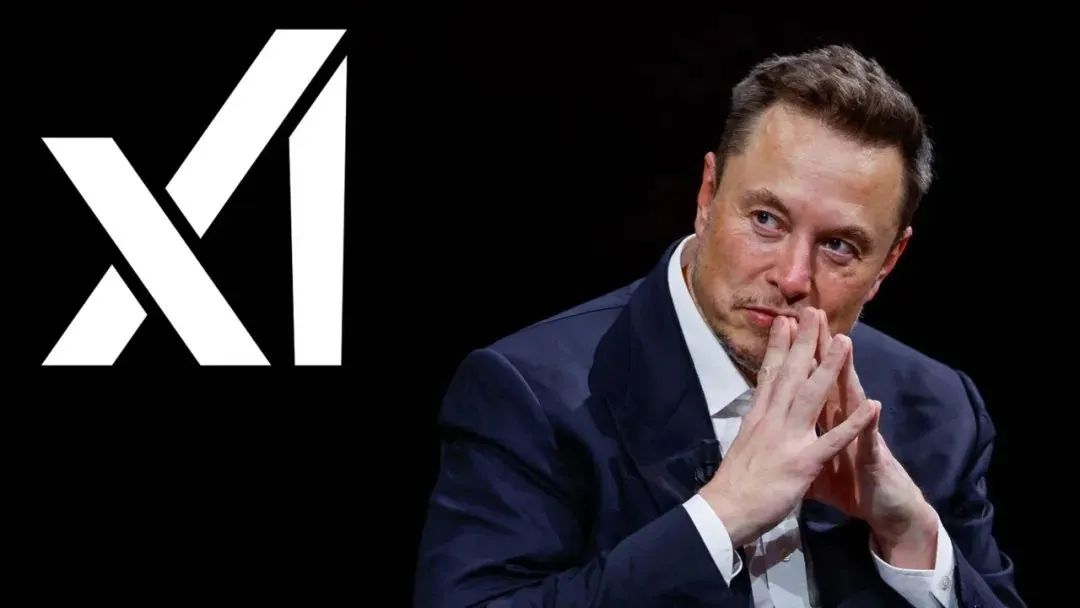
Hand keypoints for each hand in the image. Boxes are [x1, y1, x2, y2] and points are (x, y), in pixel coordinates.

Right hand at [698, 308, 877, 546]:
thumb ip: (754, 428)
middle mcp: (771, 420)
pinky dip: (854, 423)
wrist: (725, 511)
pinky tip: (872, 406)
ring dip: (830, 366)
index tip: (787, 322)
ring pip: (812, 394)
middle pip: (790, 373)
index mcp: (757, 417)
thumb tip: (754, 416)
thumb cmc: (732, 484)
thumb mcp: (741, 446)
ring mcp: (788, 438)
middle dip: (804, 341)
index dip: (778, 346)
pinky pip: (833, 439)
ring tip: (846, 341)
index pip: (769, 374)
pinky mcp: (803, 461)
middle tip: (815, 312)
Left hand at [808, 310, 938, 568]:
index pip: (807, 382)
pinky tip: (873, 406)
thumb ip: (802, 441)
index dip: (794, 357)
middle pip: (828, 379)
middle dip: (818, 349)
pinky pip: (870, 442)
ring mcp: (861, 436)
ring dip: (848, 372)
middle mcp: (843, 421)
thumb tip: (780, 430)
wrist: (886, 511)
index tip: (783, 327)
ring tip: (844, 342)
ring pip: (852, 399)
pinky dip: (869, 425)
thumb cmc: (851, 487)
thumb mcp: (816, 463)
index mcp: (825, 421)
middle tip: (811, 315)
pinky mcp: (874, 459)